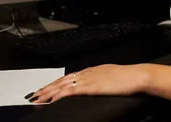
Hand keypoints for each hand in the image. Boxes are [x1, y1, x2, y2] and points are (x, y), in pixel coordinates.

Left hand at [26, 64, 148, 103]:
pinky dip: (59, 95)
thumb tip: (94, 85)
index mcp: (91, 70)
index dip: (55, 83)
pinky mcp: (91, 87)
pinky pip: (71, 91)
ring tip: (37, 99)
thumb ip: (100, 79)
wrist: (137, 76)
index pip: (68, 77)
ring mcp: (88, 79)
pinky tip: (52, 99)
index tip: (45, 89)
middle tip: (34, 95)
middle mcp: (87, 73)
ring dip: (48, 92)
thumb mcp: (111, 76)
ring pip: (63, 85)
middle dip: (47, 88)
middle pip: (62, 80)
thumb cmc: (128, 78)